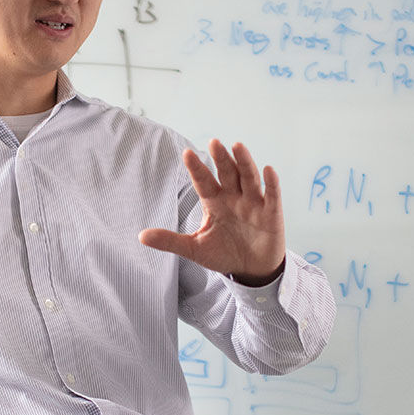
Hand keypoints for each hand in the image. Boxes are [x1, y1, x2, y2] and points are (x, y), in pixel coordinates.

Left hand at [138, 139, 285, 285]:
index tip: (186, 153)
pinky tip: (268, 170)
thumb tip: (140, 236)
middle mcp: (233, 197)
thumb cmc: (223, 254)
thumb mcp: (194, 249)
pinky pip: (273, 196)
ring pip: (248, 178)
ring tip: (237, 146)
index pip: (203, 181)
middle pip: (227, 173)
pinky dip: (271, 183)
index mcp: (214, 201)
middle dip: (220, 158)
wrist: (251, 271)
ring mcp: (253, 203)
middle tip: (213, 142)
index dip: (196, 168)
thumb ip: (170, 240)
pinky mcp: (271, 214)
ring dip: (244, 162)